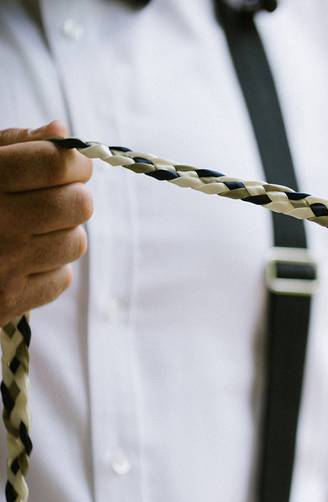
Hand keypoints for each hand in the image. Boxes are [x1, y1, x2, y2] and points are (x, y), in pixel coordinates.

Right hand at [0, 121, 92, 325]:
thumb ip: (12, 144)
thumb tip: (60, 133)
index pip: (58, 165)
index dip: (75, 163)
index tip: (70, 166)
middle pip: (78, 205)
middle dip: (73, 196)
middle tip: (54, 197)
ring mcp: (4, 266)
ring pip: (75, 242)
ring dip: (62, 233)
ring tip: (33, 229)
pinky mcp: (8, 301)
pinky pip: (61, 279)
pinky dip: (49, 268)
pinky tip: (22, 260)